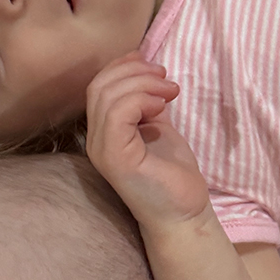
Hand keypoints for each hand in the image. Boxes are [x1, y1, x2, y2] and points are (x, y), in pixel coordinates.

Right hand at [85, 52, 209, 226]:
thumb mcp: (158, 128)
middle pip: (99, 86)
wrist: (184, 213)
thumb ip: (146, 103)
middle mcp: (95, 141)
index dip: (122, 67)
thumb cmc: (172, 175)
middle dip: (135, 71)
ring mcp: (102, 150)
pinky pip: (118, 113)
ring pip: (108, 96)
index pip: (98, 86)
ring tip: (170, 91)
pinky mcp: (115, 159)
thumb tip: (147, 72)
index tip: (154, 66)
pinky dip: (142, 99)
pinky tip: (162, 107)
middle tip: (166, 78)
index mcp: (103, 132)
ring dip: (144, 83)